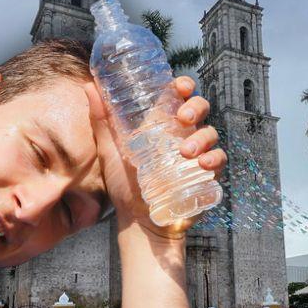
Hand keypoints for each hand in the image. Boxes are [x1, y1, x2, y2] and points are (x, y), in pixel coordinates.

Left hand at [83, 75, 225, 240]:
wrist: (138, 221)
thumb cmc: (125, 185)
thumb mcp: (110, 151)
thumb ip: (101, 121)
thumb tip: (88, 86)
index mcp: (162, 125)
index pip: (179, 96)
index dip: (184, 86)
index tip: (180, 86)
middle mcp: (182, 135)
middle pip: (200, 108)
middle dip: (195, 107)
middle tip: (183, 118)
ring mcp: (197, 154)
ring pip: (210, 133)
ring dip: (201, 138)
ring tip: (185, 152)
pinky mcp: (206, 175)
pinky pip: (219, 160)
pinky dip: (214, 159)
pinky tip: (203, 164)